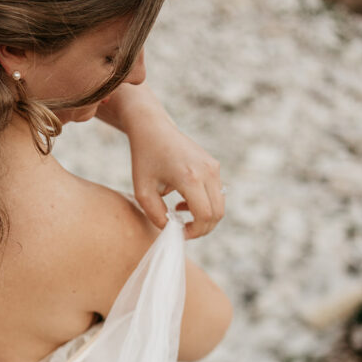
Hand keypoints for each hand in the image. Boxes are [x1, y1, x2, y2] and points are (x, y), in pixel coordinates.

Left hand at [96, 83, 224, 238]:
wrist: (153, 129)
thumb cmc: (144, 159)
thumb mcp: (142, 191)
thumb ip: (156, 215)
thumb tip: (171, 229)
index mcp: (189, 177)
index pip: (204, 216)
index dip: (194, 231)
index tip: (179, 232)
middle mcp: (207, 171)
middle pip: (217, 214)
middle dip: (202, 228)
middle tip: (182, 229)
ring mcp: (213, 167)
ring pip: (220, 205)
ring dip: (203, 216)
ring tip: (179, 211)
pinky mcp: (214, 165)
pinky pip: (217, 194)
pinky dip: (205, 204)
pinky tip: (184, 201)